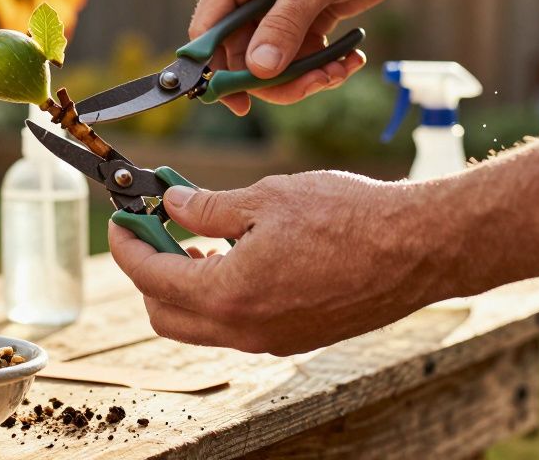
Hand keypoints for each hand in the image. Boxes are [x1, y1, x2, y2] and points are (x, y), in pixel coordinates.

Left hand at [108, 172, 450, 355]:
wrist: (418, 249)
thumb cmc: (348, 217)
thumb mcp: (266, 197)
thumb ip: (208, 208)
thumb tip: (171, 204)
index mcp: (229, 293)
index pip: (150, 277)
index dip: (126, 245)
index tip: (120, 220)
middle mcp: (245, 330)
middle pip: (165, 315)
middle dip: (148, 273)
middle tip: (154, 231)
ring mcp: (271, 341)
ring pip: (201, 326)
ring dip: (186, 287)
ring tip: (197, 241)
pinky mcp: (295, 338)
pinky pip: (237, 326)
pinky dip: (221, 297)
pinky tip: (237, 258)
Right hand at [194, 0, 423, 112]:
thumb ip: (284, 25)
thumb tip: (259, 70)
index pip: (209, 29)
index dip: (216, 68)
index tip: (239, 101)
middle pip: (244, 55)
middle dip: (275, 77)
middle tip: (312, 85)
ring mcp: (281, 7)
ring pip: (276, 62)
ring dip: (306, 76)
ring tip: (339, 71)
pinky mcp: (310, 17)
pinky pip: (304, 56)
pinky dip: (325, 66)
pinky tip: (351, 60)